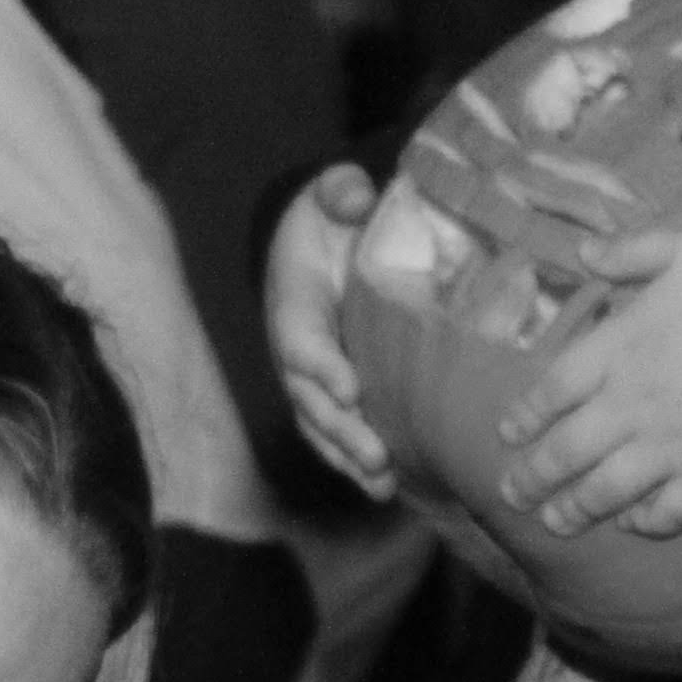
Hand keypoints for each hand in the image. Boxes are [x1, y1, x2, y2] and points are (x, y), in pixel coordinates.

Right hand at [268, 163, 399, 500]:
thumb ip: (339, 192)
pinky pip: (339, 435)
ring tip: (383, 486)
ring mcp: (312, 380)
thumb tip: (353, 198)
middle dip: (342, 431)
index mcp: (293, 304)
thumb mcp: (328, 193)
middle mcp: (296, 352)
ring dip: (350, 459)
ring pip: (324, 428)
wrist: (314, 244)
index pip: (301, 341)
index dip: (322, 367)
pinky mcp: (334, 395)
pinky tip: (389, 489)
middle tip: (375, 455)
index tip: (350, 387)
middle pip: (312, 402)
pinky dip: (358, 463)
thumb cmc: (326, 221)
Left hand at [490, 229, 681, 540]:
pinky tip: (631, 525)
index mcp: (617, 352)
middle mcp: (629, 408)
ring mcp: (666, 449)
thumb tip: (581, 252)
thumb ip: (630, 251)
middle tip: (512, 495)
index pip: (551, 391)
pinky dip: (644, 524)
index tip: (507, 436)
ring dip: (572, 511)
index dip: (524, 417)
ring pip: (603, 492)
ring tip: (554, 523)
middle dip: (531, 479)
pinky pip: (666, 512)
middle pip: (565, 453)